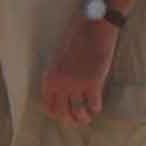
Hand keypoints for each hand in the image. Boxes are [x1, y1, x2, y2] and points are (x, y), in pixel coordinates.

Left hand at [41, 11, 119, 125]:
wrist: (94, 25)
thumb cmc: (77, 38)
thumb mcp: (60, 58)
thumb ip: (58, 76)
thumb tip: (63, 93)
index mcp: (49, 77)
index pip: (48, 106)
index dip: (56, 114)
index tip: (64, 115)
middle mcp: (60, 84)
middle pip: (62, 112)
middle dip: (70, 120)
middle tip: (78, 121)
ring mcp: (76, 84)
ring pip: (78, 112)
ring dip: (83, 118)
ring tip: (88, 118)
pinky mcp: (93, 82)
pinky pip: (94, 104)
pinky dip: (96, 107)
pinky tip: (98, 106)